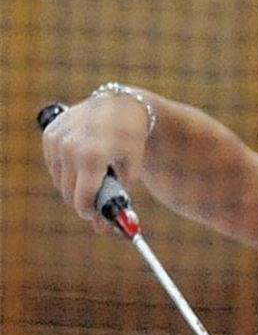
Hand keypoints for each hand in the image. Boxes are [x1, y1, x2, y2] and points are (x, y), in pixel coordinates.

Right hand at [41, 93, 149, 231]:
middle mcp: (71, 147)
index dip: (88, 211)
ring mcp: (57, 139)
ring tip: (92, 172)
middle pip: (68, 193)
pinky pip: (52, 165)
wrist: (121, 106)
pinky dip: (64, 168)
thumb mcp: (129, 172)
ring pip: (58, 180)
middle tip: (96, 194)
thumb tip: (100, 229)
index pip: (81, 200)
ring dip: (72, 184)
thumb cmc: (130, 142)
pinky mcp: (49, 133)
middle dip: (81, 199)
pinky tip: (80, 159)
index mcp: (93, 157)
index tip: (95, 213)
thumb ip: (115, 201)